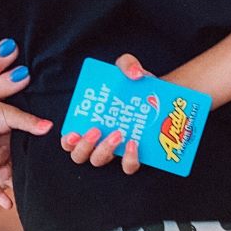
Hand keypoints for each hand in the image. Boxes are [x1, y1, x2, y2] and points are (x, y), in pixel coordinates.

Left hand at [0, 95, 50, 208]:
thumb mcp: (13, 116)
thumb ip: (30, 123)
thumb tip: (50, 126)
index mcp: (14, 136)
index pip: (29, 150)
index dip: (38, 157)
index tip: (53, 166)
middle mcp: (5, 149)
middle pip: (19, 165)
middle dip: (29, 174)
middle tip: (45, 185)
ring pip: (8, 177)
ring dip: (17, 186)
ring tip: (32, 197)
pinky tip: (9, 206)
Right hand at [61, 53, 143, 175]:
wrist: (163, 97)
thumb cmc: (136, 86)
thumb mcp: (128, 68)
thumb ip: (126, 64)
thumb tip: (133, 74)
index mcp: (87, 122)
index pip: (69, 140)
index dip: (67, 141)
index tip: (72, 133)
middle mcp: (97, 140)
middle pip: (79, 155)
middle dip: (84, 145)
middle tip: (96, 130)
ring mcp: (114, 150)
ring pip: (98, 161)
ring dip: (104, 150)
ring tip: (117, 134)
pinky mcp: (134, 156)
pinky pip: (127, 167)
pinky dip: (129, 159)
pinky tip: (134, 144)